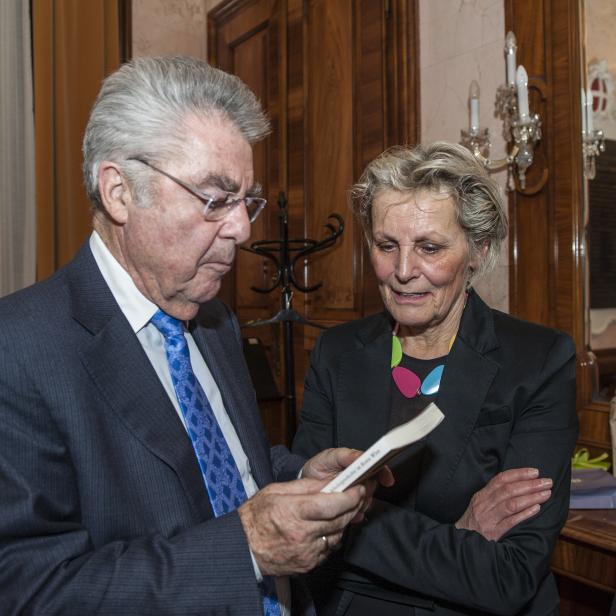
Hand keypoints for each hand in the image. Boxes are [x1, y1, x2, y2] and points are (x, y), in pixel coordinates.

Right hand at [238, 478, 365, 575]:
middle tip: (359, 495)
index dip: (349, 496)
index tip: (358, 488)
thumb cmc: (257, 515)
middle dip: (353, 506)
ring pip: (337, 534)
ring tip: (345, 508)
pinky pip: (329, 548)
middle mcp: (302, 533)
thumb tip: (330, 481)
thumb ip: (305, 486)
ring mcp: (306, 552)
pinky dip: (333, 536)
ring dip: (345, 521)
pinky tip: (330, 526)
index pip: (331, 504)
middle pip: (338, 519)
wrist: (242, 547)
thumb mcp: (276, 490)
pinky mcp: (308, 564)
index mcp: (293, 511)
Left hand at [301, 448, 394, 521]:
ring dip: (360, 504)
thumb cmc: (319, 466)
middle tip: (355, 492)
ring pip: (368, 501)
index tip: (387, 481)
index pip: (379, 467)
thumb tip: (363, 456)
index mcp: (358, 464)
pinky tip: (347, 513)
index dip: (384, 473)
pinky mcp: (350, 507)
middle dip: (367, 491)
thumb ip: (346, 455)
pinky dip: (355, 514)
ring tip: (346, 503)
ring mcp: (356, 493)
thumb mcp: (330, 457)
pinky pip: (359, 512)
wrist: (306, 483)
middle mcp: (361, 478)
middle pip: (374, 487)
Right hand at [455, 468, 551, 540]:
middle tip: (547, 482)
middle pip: (508, 490)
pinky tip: (537, 509)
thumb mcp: (479, 504)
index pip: (501, 479)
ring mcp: (488, 519)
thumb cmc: (474, 521)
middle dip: (530, 484)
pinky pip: (510, 522)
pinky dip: (524, 514)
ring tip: (546, 494)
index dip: (519, 474)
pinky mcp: (493, 533)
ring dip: (530, 497)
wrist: (459, 542)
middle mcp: (484, 505)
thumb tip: (517, 484)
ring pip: (511, 504)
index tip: (535, 472)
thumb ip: (494, 495)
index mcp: (481, 495)